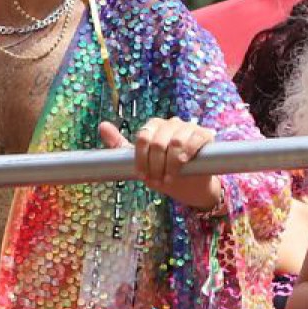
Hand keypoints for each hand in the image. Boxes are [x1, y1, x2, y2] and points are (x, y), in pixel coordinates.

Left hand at [99, 116, 222, 211]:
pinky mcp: (205, 135)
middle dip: (156, 165)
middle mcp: (172, 123)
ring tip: (170, 178)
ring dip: (171, 164)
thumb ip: (119, 144)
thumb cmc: (163, 170)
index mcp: (154, 126)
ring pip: (176, 141)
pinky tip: (184, 162)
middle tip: (158, 180)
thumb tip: (102, 125)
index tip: (143, 175)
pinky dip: (188, 152)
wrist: (189, 185)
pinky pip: (196, 139)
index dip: (141, 159)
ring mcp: (189, 128)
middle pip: (158, 141)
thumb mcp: (140, 161)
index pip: (143, 137)